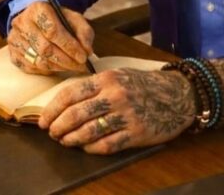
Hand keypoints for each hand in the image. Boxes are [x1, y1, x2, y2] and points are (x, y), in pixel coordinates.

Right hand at [6, 1, 93, 74]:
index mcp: (37, 9)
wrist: (37, 21)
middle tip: (80, 66)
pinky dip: (47, 70)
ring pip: (38, 60)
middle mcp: (22, 23)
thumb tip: (87, 51)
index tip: (83, 56)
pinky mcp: (12, 54)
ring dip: (58, 67)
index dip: (69, 46)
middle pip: (44, 48)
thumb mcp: (74, 19)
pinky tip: (57, 67)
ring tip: (71, 67)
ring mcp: (14, 39)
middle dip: (66, 60)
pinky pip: (31, 68)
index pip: (52, 30)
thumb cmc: (58, 20)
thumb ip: (84, 33)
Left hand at [39, 68, 193, 153]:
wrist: (179, 94)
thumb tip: (65, 103)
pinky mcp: (137, 133)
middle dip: (59, 127)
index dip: (53, 109)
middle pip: (76, 114)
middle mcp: (115, 95)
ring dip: (72, 139)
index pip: (71, 94)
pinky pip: (108, 144)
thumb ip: (94, 86)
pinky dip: (92, 148)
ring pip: (90, 131)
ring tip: (65, 142)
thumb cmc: (144, 85)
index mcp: (107, 79)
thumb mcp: (118, 75)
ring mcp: (127, 115)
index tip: (43, 120)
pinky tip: (86, 148)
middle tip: (52, 134)